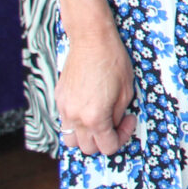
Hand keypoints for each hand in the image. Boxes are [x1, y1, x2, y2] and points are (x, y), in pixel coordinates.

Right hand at [56, 27, 137, 155]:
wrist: (91, 40)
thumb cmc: (112, 61)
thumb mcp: (126, 91)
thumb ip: (118, 114)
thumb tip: (114, 125)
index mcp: (95, 117)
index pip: (107, 147)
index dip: (122, 137)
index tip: (128, 121)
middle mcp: (75, 117)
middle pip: (87, 148)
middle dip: (104, 140)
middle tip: (116, 122)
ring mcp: (64, 109)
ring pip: (71, 140)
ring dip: (86, 137)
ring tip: (99, 121)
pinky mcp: (59, 99)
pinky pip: (65, 121)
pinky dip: (76, 123)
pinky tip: (89, 108)